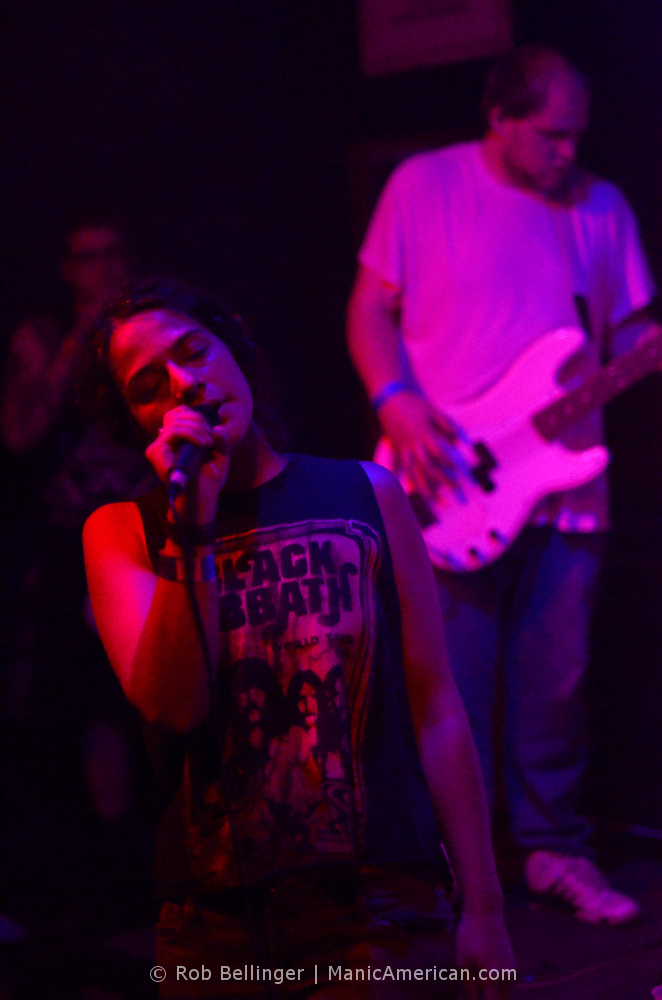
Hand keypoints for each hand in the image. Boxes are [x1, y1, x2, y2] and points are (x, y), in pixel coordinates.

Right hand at [145, 405, 229, 522]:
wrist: (202, 499)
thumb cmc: (209, 480)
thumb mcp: (220, 455)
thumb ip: (221, 440)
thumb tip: (218, 427)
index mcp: (175, 440)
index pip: (178, 413)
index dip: (194, 415)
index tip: (209, 430)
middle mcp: (164, 442)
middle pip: (176, 414)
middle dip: (198, 421)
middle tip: (211, 438)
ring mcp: (157, 447)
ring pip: (175, 421)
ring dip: (197, 428)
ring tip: (208, 443)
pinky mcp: (155, 452)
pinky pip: (173, 432)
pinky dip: (191, 433)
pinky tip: (204, 444)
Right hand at [378, 390, 458, 499]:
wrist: (389, 400)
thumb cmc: (414, 404)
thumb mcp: (434, 411)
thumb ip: (447, 426)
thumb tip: (459, 440)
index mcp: (424, 435)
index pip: (439, 453)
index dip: (449, 462)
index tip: (459, 470)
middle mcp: (414, 446)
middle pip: (428, 468)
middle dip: (442, 480)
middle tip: (456, 489)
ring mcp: (403, 450)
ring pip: (414, 473)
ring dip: (424, 488)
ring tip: (434, 500)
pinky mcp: (397, 450)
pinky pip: (400, 469)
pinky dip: (405, 481)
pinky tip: (409, 492)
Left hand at [454, 910, 515, 999]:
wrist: (485, 912)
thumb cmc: (469, 937)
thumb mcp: (462, 963)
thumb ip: (468, 988)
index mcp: (493, 978)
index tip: (471, 997)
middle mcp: (507, 977)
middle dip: (486, 997)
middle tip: (473, 989)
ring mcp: (512, 971)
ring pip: (502, 994)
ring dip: (491, 993)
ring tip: (475, 977)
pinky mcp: (513, 964)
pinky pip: (505, 983)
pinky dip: (495, 984)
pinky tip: (482, 971)